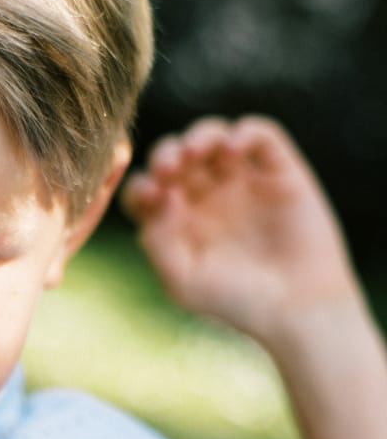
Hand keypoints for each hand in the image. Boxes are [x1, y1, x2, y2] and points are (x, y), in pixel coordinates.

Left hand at [121, 116, 360, 351]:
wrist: (296, 306)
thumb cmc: (237, 301)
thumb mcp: (182, 281)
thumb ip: (158, 241)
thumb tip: (161, 195)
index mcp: (179, 223)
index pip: (147, 190)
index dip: (142, 186)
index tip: (151, 197)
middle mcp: (208, 198)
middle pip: (176, 157)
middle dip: (166, 155)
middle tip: (168, 170)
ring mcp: (243, 181)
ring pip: (214, 137)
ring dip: (200, 136)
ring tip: (194, 153)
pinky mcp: (279, 171)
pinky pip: (260, 134)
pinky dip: (244, 132)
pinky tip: (232, 149)